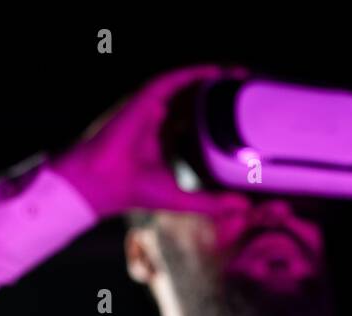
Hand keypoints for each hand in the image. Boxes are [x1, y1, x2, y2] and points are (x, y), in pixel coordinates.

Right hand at [50, 63, 252, 219]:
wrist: (105, 183)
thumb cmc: (137, 192)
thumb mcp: (184, 199)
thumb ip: (213, 202)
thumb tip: (244, 206)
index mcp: (169, 142)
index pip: (199, 123)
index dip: (221, 117)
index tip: (246, 115)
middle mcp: (161, 122)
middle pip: (196, 101)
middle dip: (221, 93)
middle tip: (247, 90)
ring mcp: (153, 109)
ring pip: (187, 87)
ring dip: (212, 78)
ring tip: (238, 76)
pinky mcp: (145, 100)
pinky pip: (173, 80)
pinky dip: (193, 74)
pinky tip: (214, 72)